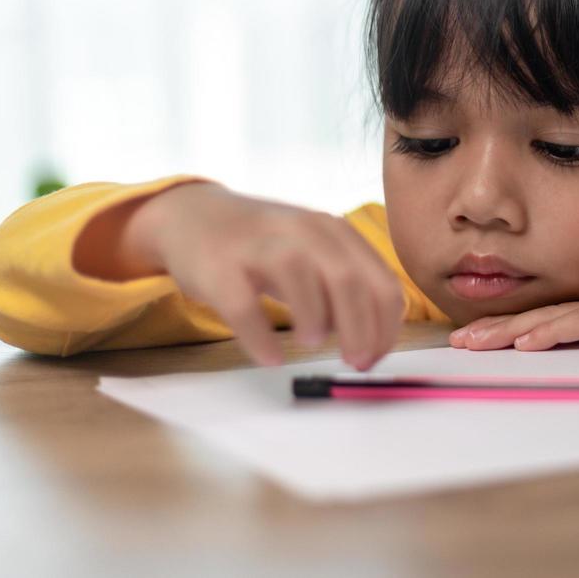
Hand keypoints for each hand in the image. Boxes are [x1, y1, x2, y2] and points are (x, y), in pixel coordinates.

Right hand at [76, 182, 402, 369]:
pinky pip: (243, 305)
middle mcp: (303, 231)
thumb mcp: (313, 256)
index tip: (375, 359)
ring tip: (312, 344)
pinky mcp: (220, 267)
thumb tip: (371, 341)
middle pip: (348, 280)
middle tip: (354, 362)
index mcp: (335, 232)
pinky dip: (260, 337)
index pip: (380, 282)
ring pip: (300, 278)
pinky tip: (270, 358)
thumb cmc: (264, 247)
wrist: (192, 217)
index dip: (386, 327)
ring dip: (315, 318)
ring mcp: (259, 246)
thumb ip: (343, 289)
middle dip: (360, 329)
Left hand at [447, 265, 578, 350]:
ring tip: (475, 343)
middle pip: (535, 318)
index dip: (508, 328)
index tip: (476, 337)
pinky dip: (550, 333)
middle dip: (493, 330)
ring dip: (508, 333)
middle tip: (457, 342)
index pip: (544, 319)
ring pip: (548, 321)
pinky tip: (526, 342)